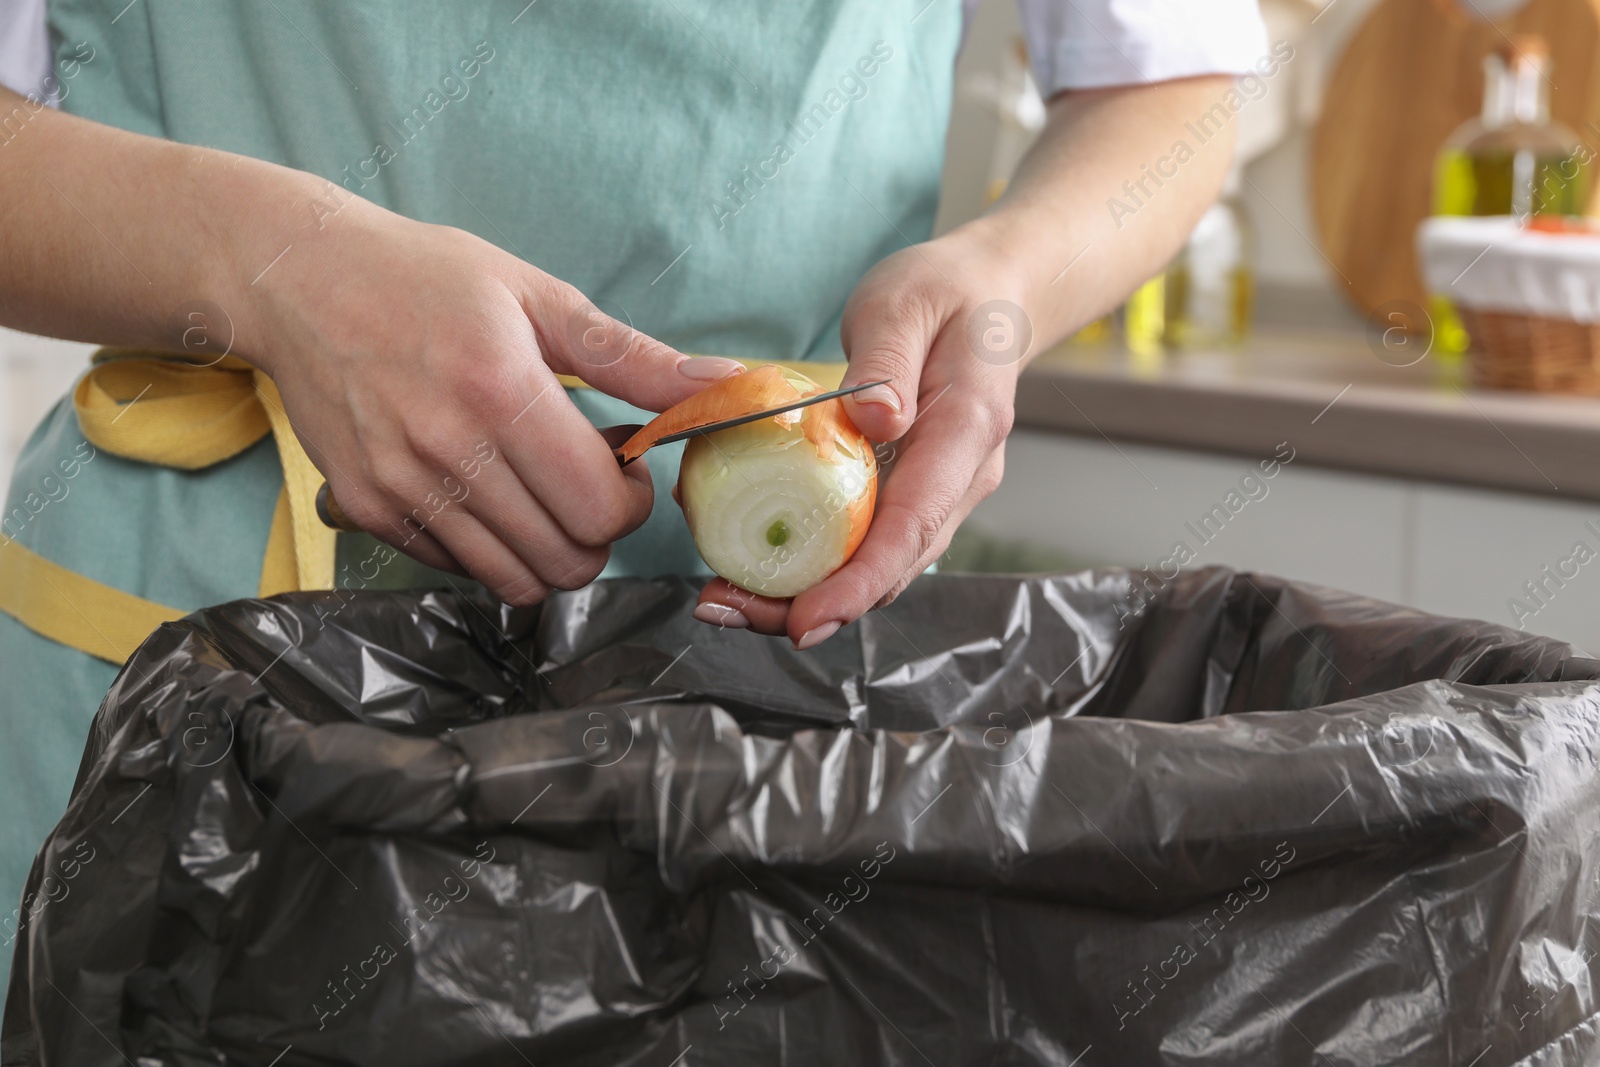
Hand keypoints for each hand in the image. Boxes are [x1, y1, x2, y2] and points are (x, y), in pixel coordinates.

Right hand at [240, 199, 743, 604]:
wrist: (297, 280)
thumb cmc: (424, 278)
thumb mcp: (536, 296)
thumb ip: (632, 357)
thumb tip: (722, 385)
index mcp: (502, 391)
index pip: (600, 509)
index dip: (631, 501)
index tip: (622, 466)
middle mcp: (447, 450)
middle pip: (566, 560)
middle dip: (598, 533)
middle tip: (585, 483)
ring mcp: (401, 488)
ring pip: (515, 583)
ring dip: (547, 551)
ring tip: (538, 492)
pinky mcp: (367, 510)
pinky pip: (458, 569)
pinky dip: (488, 549)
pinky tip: (484, 491)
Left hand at [690, 228, 1025, 646]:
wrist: (989, 295)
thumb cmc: (944, 292)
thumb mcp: (905, 304)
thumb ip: (887, 361)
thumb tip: (875, 422)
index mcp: (967, 430)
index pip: (915, 525)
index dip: (860, 582)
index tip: (805, 619)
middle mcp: (961, 477)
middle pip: (892, 565)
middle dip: (815, 605)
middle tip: (727, 609)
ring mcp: (941, 491)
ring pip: (879, 565)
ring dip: (806, 593)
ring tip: (726, 598)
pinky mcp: (913, 492)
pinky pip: (867, 540)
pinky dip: (815, 563)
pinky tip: (754, 561)